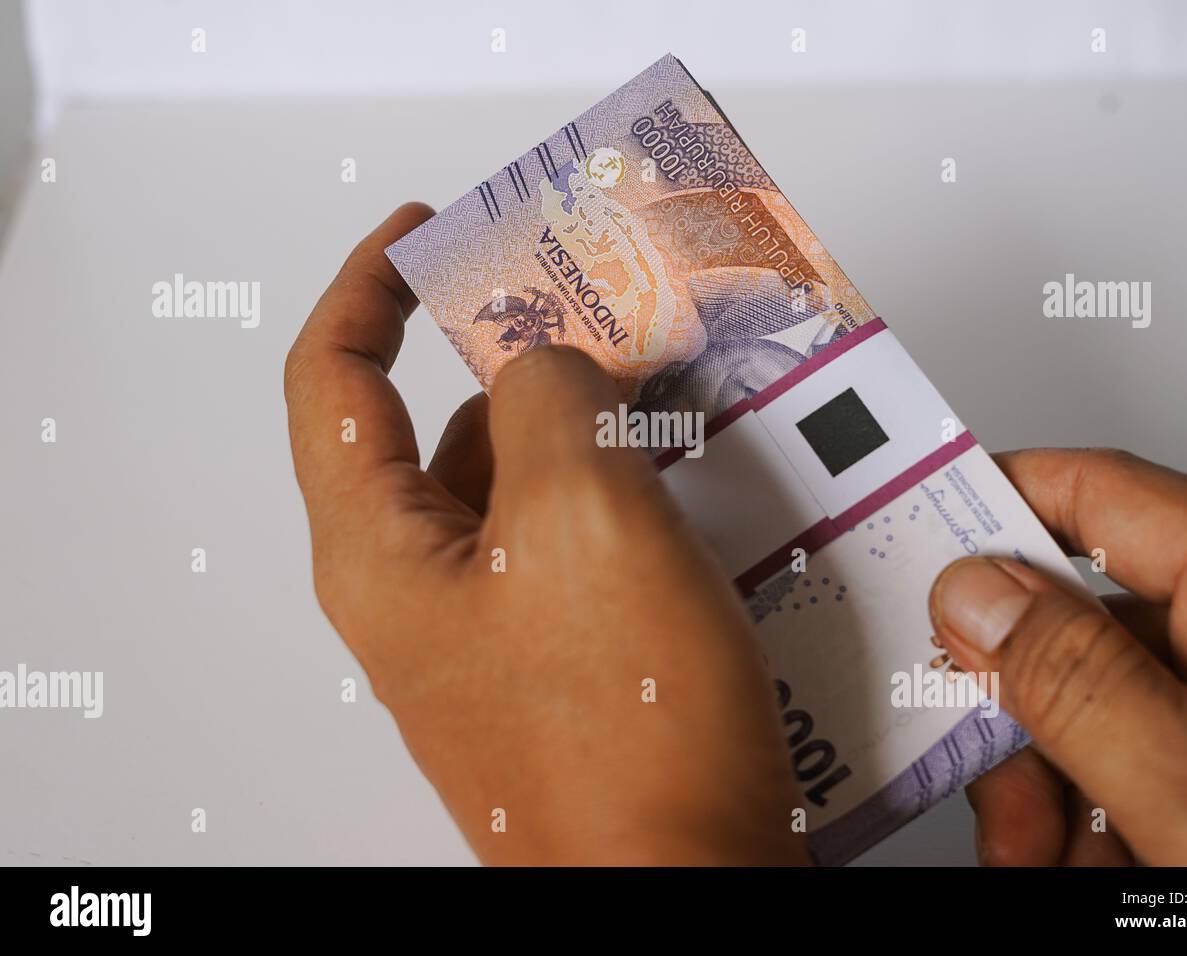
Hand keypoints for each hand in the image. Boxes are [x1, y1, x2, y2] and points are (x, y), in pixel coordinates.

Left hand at [283, 204, 806, 864]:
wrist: (681, 883)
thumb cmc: (621, 731)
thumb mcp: (581, 518)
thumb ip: (550, 400)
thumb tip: (555, 368)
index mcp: (382, 553)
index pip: (333, 382)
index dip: (368, 288)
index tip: (426, 231)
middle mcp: (423, 592)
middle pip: (443, 429)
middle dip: (515, 354)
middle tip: (596, 304)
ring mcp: (495, 630)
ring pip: (523, 486)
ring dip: (588, 426)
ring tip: (671, 385)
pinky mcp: (562, 660)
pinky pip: (578, 543)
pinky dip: (623, 490)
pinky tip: (698, 478)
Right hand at [928, 449, 1186, 864]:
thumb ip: (1076, 680)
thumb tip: (975, 595)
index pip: (1098, 496)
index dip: (995, 500)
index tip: (907, 526)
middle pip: (1076, 623)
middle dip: (1012, 706)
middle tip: (974, 760)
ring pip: (1085, 712)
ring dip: (1040, 788)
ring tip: (1045, 854)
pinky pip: (1121, 771)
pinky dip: (1083, 827)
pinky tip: (1089, 867)